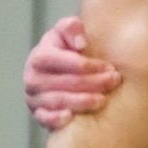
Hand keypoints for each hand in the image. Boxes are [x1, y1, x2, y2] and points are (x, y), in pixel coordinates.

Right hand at [24, 16, 120, 131]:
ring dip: (84, 101)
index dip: (91, 66)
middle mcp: (33, 78)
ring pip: (60, 101)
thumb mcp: (65, 32)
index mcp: (40, 56)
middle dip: (94, 82)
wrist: (50, 69)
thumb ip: (72, 28)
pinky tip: (72, 117)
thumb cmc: (63, 48)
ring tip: (104, 100)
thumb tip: (81, 43)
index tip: (110, 67)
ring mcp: (34, 98)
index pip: (68, 62)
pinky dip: (56, 119)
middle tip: (114, 81)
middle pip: (67, 83)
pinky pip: (45, 118)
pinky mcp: (37, 113)